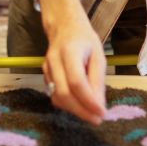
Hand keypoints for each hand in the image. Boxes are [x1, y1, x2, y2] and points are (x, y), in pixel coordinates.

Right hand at [38, 0, 106, 124]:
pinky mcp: (44, 75)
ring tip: (91, 113)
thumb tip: (99, 106)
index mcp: (70, 51)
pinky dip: (68, 104)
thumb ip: (97, 80)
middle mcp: (54, 60)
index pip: (76, 81)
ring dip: (75, 110)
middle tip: (97, 119)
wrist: (63, 26)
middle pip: (64, 93)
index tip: (102, 113)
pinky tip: (80, 104)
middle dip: (81, 111)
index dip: (89, 101)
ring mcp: (46, 68)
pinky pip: (55, 95)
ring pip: (57, 97)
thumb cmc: (84, 40)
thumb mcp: (98, 55)